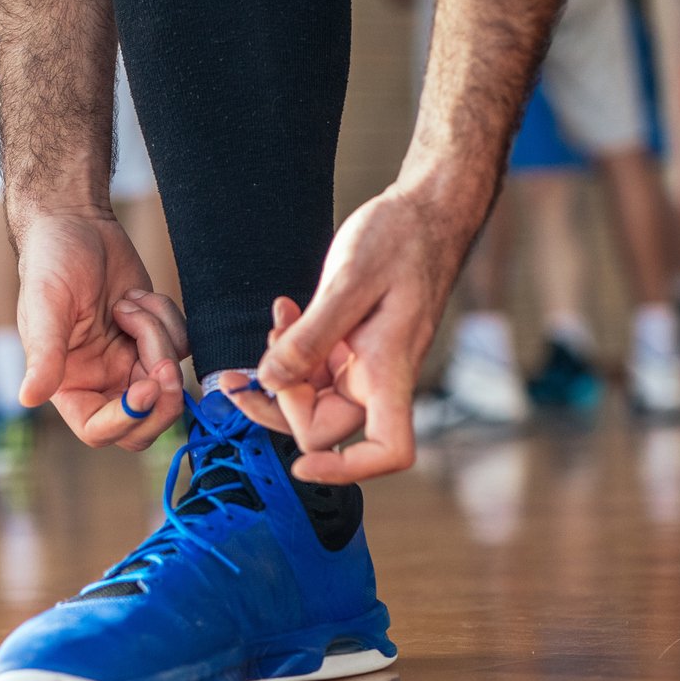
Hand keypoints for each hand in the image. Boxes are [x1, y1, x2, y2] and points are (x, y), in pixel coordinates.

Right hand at [15, 209, 188, 450]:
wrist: (76, 223)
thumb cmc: (51, 261)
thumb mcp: (46, 305)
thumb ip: (44, 354)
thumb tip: (27, 398)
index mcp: (68, 384)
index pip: (99, 430)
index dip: (128, 418)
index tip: (145, 387)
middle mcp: (101, 380)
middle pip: (145, 422)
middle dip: (161, 398)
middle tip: (164, 365)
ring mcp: (131, 360)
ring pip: (167, 379)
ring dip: (158, 338)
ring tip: (128, 303)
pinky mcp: (154, 337)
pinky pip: (181, 346)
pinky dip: (168, 319)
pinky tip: (139, 296)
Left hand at [226, 183, 483, 482]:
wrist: (427, 210)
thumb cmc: (402, 238)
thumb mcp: (349, 282)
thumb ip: (310, 337)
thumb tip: (272, 380)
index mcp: (390, 371)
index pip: (387, 451)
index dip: (345, 470)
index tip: (300, 465)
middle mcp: (379, 378)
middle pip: (325, 427)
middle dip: (281, 402)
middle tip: (253, 364)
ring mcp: (366, 365)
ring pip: (313, 400)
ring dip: (281, 373)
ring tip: (276, 323)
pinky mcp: (353, 347)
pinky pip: (314, 370)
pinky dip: (291, 350)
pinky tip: (286, 315)